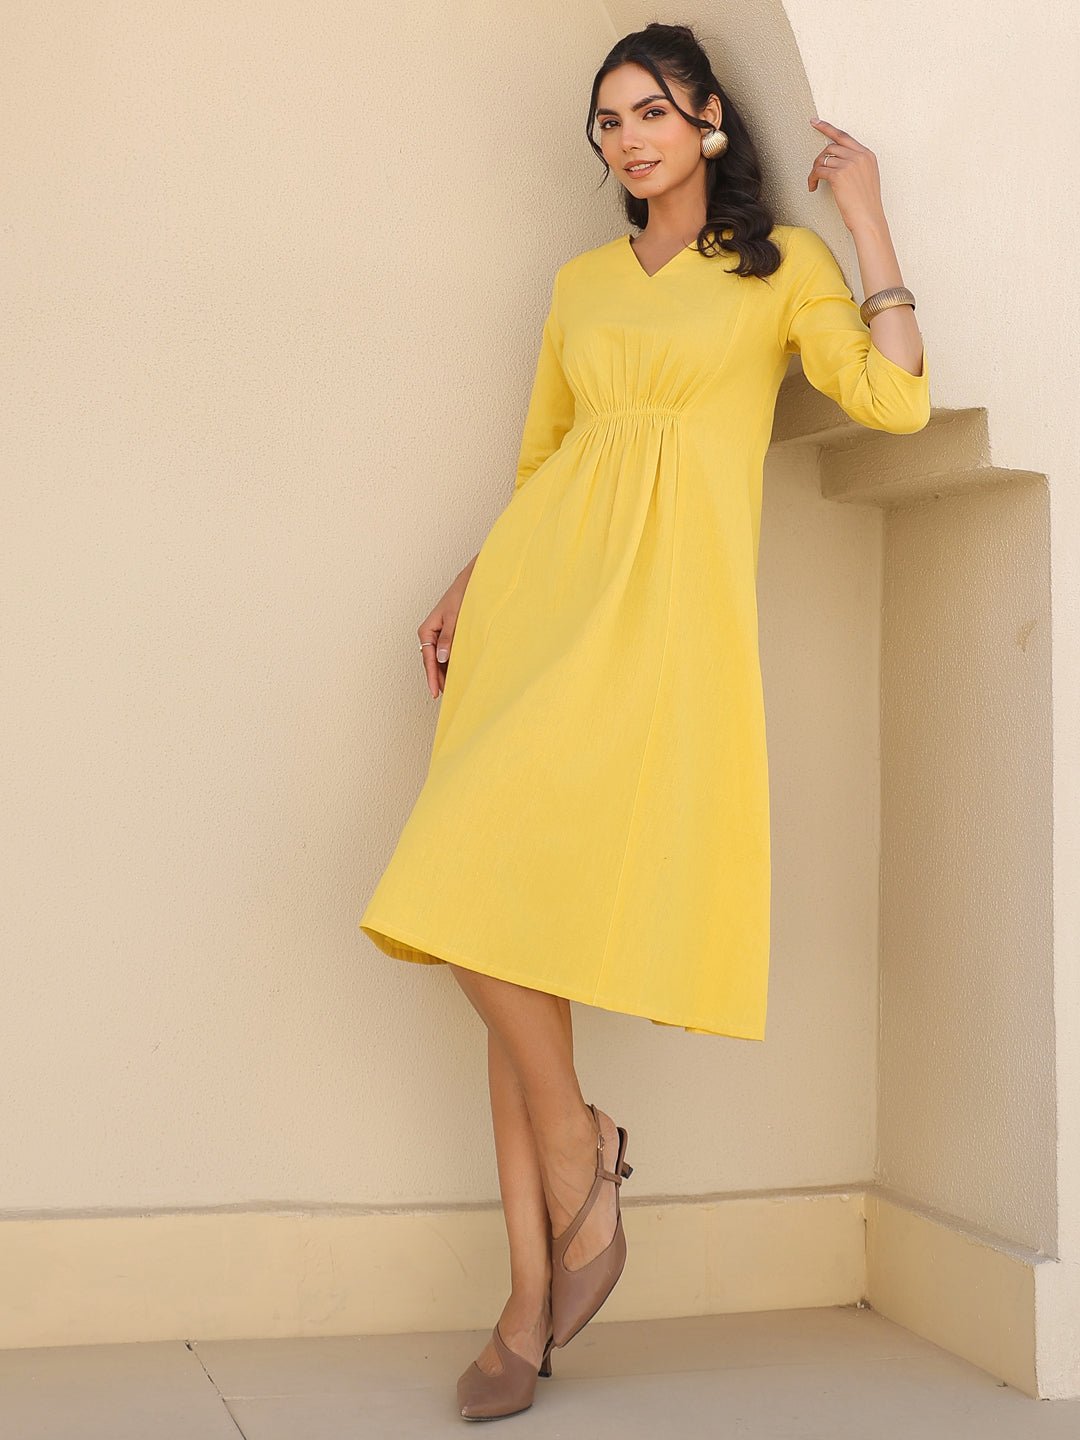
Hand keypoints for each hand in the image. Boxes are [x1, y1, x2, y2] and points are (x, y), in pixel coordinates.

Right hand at [417, 573, 469, 697]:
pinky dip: (450, 664)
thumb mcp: (455, 618)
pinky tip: (457, 673)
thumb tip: (442, 658)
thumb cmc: (461, 596)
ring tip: (452, 688)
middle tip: (446, 695)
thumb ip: (448, 638)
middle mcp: (430, 634)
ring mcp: (438, 636)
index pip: (428, 659)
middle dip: (438, 678)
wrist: (471, 583)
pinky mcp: (447, 636)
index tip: (435, 692)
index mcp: (426, 630)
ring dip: (444, 673)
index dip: (432, 677)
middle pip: (432, 662)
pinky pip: (446, 654)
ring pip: (439, 660)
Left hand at [807, 118, 886, 233]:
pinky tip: (812, 187)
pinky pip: (818, 170)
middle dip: (819, 158)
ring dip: (815, 170)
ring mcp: (850, 164)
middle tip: (815, 172)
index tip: (815, 122)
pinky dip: (812, 178)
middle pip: (831, 147)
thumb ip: (855, 165)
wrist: (868, 218)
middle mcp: (859, 156)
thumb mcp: (866, 179)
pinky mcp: (839, 174)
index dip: (827, 128)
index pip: (844, 136)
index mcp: (867, 155)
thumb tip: (834, 161)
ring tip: (814, 182)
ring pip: (823, 158)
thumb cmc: (865, 205)